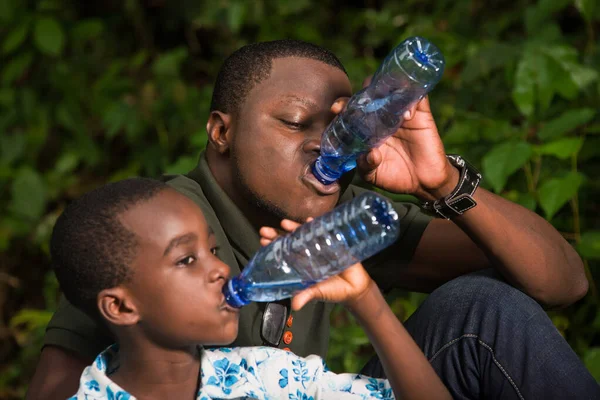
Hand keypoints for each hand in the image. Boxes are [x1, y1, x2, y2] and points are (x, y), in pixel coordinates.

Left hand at [259, 219, 373, 310]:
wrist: (355, 288)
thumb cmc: (333, 291)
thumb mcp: (318, 292)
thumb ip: (306, 295)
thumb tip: (295, 305)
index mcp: (302, 264)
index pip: (284, 253)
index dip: (273, 246)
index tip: (262, 241)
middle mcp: (309, 252)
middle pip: (290, 240)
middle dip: (277, 234)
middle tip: (264, 231)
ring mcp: (320, 245)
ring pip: (304, 233)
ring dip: (294, 227)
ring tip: (284, 223)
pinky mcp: (333, 241)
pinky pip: (324, 231)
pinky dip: (317, 224)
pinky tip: (309, 220)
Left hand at [344, 77, 458, 200]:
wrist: (422, 183)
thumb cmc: (394, 176)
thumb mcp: (372, 175)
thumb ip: (366, 165)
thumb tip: (368, 154)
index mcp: (366, 128)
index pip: (352, 109)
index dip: (343, 105)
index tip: (336, 109)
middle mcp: (382, 116)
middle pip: (371, 93)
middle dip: (362, 93)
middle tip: (359, 101)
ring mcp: (400, 113)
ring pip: (393, 89)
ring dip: (387, 89)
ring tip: (382, 99)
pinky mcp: (421, 115)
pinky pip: (418, 98)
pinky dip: (411, 100)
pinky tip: (407, 116)